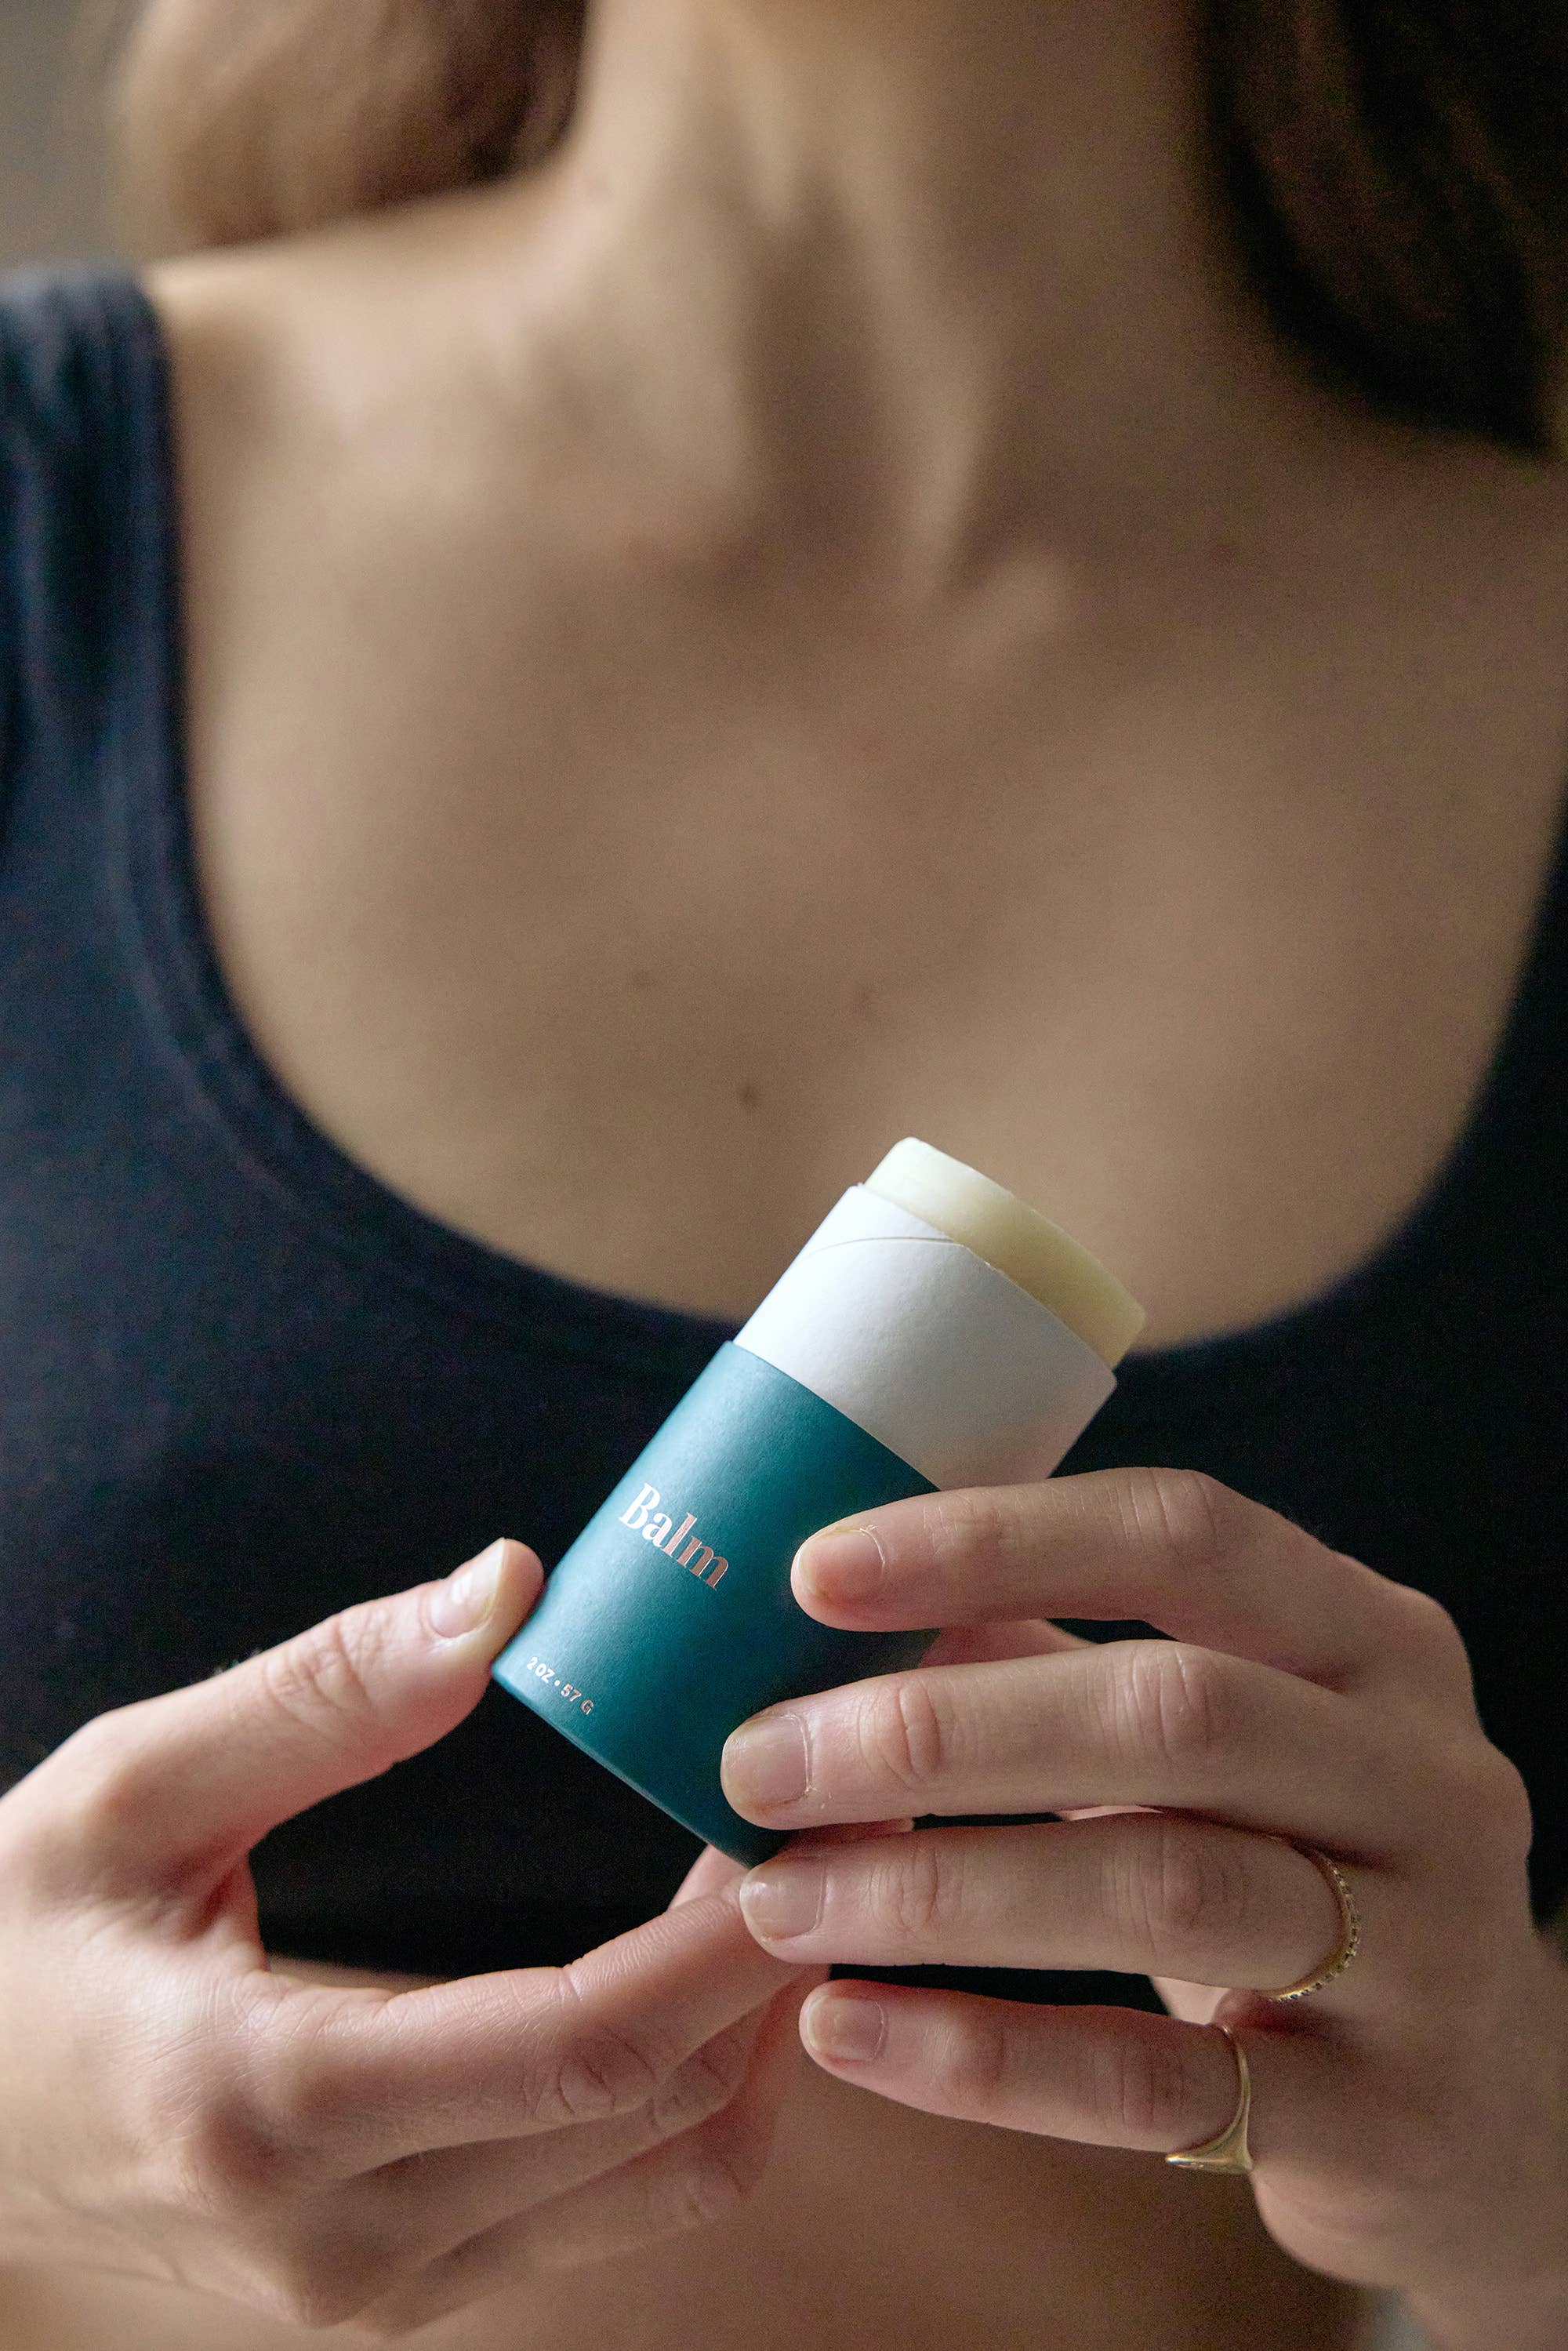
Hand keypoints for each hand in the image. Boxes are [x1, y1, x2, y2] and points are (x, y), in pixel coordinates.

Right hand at [0, 1540, 805, 2337]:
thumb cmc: (4, 1952)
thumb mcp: (122, 1792)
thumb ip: (316, 1695)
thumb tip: (505, 1589)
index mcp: (264, 2103)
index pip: (580, 2045)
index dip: (730, 1938)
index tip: (815, 1811)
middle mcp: (346, 2239)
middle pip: (659, 2119)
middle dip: (785, 1962)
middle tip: (850, 1805)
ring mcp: (383, 2290)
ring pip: (664, 2184)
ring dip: (763, 2032)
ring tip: (807, 1867)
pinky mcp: (408, 2290)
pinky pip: (612, 2204)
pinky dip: (697, 2085)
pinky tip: (717, 1961)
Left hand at [719, 1470, 1567, 2340]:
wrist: (1471, 2109)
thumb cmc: (1287, 1866)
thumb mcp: (1219, 1739)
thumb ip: (1052, 1659)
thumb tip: (832, 1609)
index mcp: (1371, 1636)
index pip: (1181, 1535)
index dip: (993, 1539)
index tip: (814, 1571)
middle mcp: (1423, 1772)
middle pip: (1168, 1713)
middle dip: (935, 1732)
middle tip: (758, 1761)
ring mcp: (1424, 1949)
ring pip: (1159, 1891)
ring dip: (936, 1893)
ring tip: (774, 1899)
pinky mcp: (1379, 2117)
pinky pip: (1154, 2084)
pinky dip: (981, 2059)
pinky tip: (846, 2033)